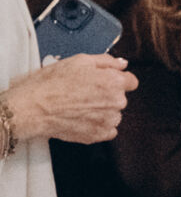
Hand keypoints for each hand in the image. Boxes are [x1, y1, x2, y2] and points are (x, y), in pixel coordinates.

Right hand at [7, 55, 133, 145]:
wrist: (33, 108)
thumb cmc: (52, 83)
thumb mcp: (79, 61)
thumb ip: (106, 62)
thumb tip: (122, 64)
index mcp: (113, 82)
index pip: (131, 81)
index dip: (117, 79)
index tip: (106, 81)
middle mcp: (116, 102)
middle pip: (120, 97)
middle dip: (107, 94)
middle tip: (84, 92)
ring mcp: (108, 121)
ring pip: (113, 114)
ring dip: (102, 111)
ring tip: (79, 106)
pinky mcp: (98, 135)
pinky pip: (107, 130)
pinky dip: (97, 125)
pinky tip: (82, 119)